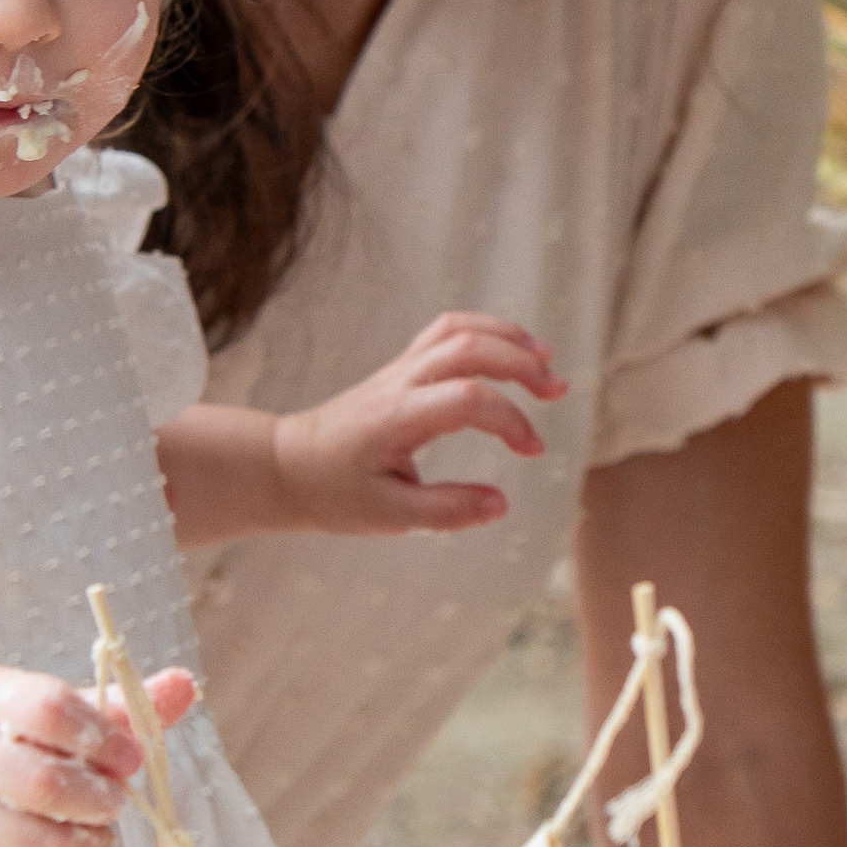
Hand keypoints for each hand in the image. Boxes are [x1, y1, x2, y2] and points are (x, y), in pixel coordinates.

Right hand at [0, 662, 197, 846]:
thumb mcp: (34, 703)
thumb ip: (110, 705)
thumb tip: (186, 688)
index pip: (49, 710)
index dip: (103, 737)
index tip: (129, 755)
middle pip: (44, 786)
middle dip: (98, 801)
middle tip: (114, 803)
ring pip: (34, 846)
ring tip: (99, 841)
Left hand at [271, 316, 564, 536]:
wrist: (289, 465)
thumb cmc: (336, 493)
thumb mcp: (388, 517)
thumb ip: (446, 511)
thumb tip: (502, 504)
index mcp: (396, 418)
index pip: (467, 398)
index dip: (509, 420)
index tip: (531, 450)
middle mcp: (399, 383)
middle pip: (468, 346)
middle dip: (520, 362)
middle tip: (557, 391)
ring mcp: (400, 369)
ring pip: (459, 329)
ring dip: (507, 338)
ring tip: (545, 363)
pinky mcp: (402, 367)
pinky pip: (447, 332)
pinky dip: (486, 332)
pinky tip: (512, 353)